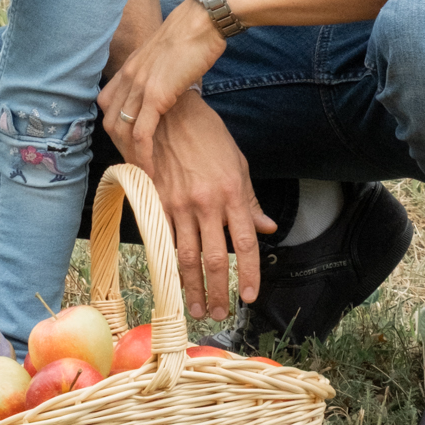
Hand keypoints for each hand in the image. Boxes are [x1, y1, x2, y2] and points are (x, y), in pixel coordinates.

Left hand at [98, 0, 225, 169]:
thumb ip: (161, 74)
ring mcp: (139, 86)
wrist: (203, 21)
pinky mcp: (156, 95)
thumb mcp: (167, 57)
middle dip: (120, 147)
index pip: (108, 104)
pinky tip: (151, 170)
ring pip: (123, 131)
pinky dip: (143, 155)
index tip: (128, 145)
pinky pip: (142, 133)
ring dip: (130, 157)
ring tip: (142, 177)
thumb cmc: (194, 36)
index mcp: (130, 67)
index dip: (115, 128)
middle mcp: (128, 76)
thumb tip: (172, 88)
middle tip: (134, 167)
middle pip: (110, 121)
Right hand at [131, 90, 277, 318]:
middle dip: (218, 291)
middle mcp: (207, 202)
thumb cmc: (209, 136)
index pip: (244, 244)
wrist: (171, 110)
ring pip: (185, 256)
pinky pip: (163, 238)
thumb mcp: (238, 164)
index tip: (249, 297)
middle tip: (220, 314)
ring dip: (192, 287)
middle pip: (214, 258)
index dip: (248, 274)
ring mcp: (178, 202)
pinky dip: (168, 263)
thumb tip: (267, 228)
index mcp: (232, 193)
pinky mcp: (156, 199)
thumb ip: (250, 201)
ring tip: (198, 308)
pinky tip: (171, 280)